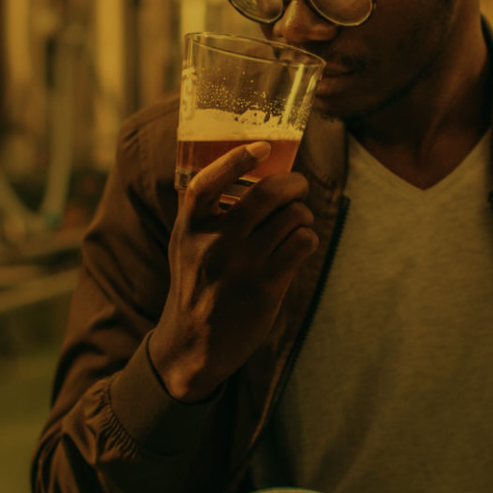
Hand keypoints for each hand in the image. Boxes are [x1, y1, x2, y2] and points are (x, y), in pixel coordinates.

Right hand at [149, 142, 317, 401]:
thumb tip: (245, 174)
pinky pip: (302, 243)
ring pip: (292, 217)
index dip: (237, 159)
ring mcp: (241, 265)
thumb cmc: (194, 286)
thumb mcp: (184, 245)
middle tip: (298, 188)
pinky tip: (299, 245)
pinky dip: (308, 238)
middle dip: (294, 184)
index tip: (263, 147)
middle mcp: (213, 243)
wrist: (192, 346)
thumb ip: (205, 214)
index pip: (208, 182)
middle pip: (268, 194)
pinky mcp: (266, 286)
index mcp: (189, 227)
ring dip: (303, 215)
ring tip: (298, 223)